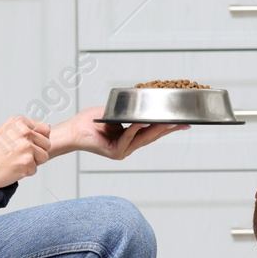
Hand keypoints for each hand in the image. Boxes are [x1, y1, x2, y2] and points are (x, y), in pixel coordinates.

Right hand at [0, 114, 49, 202]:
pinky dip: (25, 173)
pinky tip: (11, 169)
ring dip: (32, 162)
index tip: (25, 144)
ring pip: (43, 157)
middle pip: (47, 144)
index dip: (38, 140)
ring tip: (15, 161)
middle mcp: (24, 132)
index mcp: (19, 122)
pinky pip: (34, 169)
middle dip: (36, 152)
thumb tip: (47, 130)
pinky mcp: (26, 162)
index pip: (45, 130)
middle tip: (18, 155)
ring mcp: (26, 147)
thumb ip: (25, 129)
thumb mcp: (5, 131)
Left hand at [48, 105, 188, 161]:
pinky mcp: (115, 152)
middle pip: (152, 136)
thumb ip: (130, 114)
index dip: (167, 127)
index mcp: (131, 139)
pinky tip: (140, 123)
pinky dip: (134, 130)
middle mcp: (129, 147)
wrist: (73, 130)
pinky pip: (127, 139)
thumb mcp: (116, 115)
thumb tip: (145, 105)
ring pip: (143, 138)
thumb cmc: (91, 122)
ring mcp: (123, 151)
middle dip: (168, 129)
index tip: (183, 123)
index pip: (152, 132)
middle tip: (183, 123)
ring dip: (155, 129)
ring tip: (167, 121)